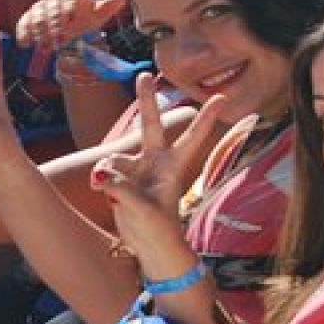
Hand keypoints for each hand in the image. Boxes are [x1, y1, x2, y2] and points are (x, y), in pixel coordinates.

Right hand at [15, 0, 126, 50]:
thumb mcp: (97, 17)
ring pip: (36, 14)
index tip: (71, 20)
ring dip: (40, 31)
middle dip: (54, 23)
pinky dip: (24, 33)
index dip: (69, 7)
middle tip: (58, 39)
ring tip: (45, 46)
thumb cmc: (85, 22)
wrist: (71, 31)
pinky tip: (26, 44)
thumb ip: (106, 8)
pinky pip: (24, 22)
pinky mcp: (29, 17)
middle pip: (51, 5)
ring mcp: (40, 7)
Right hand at [91, 73, 228, 256]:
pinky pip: (103, 171)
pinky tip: (102, 193)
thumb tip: (100, 176)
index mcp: (172, 167)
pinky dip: (99, 180)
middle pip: (151, 125)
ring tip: (107, 192)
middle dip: (146, 100)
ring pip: (115, 158)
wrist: (149, 247)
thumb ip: (122, 190)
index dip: (206, 118)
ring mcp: (137, 169)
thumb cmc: (158, 230)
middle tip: (144, 75)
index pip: (193, 137)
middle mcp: (155, 162)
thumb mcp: (144, 211)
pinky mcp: (120, 179)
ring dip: (108, 172)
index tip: (223, 96)